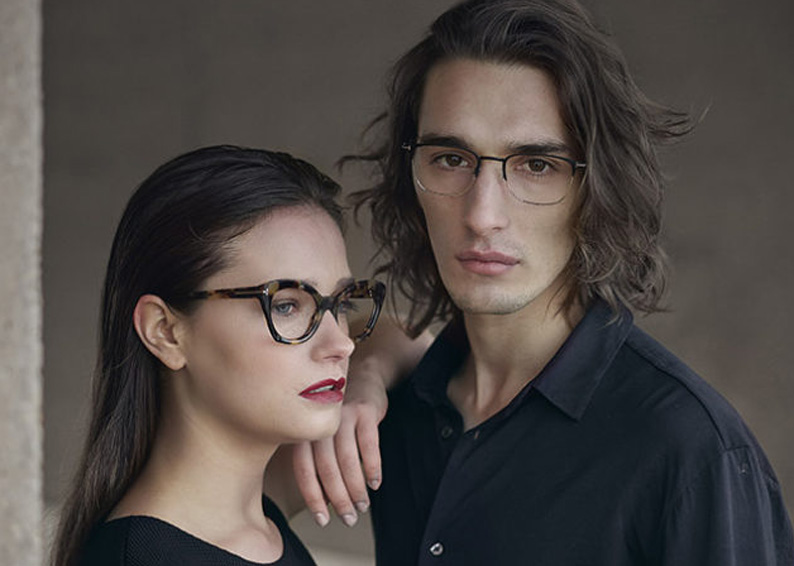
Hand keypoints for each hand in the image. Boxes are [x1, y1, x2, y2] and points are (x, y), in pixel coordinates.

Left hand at [292, 367, 387, 526]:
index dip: (313, 497)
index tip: (322, 519)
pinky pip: (368, 444)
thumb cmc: (340, 413)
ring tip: (363, 506)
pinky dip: (372, 467)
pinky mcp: (365, 410)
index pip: (304, 470)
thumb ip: (319, 460)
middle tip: (348, 518)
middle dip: (338, 499)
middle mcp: (319, 423)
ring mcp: (342, 415)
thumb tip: (324, 502)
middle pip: (326, 468)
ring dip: (356, 488)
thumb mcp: (323, 432)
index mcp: (304, 431)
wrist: (364, 374)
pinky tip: (375, 483)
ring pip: (347, 459)